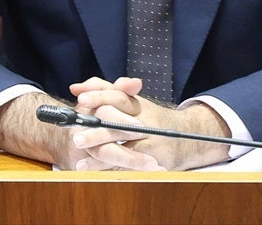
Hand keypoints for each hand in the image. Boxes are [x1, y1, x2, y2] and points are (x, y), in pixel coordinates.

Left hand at [67, 76, 230, 170]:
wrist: (186, 138)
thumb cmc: (150, 119)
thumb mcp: (131, 102)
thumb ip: (104, 91)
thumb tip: (74, 88)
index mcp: (138, 106)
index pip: (118, 97)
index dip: (99, 96)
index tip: (81, 99)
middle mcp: (146, 123)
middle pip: (120, 126)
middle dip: (97, 134)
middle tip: (77, 139)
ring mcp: (152, 145)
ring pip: (124, 151)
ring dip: (101, 158)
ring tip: (81, 161)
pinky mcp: (153, 162)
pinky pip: (129, 167)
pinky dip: (110, 171)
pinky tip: (94, 173)